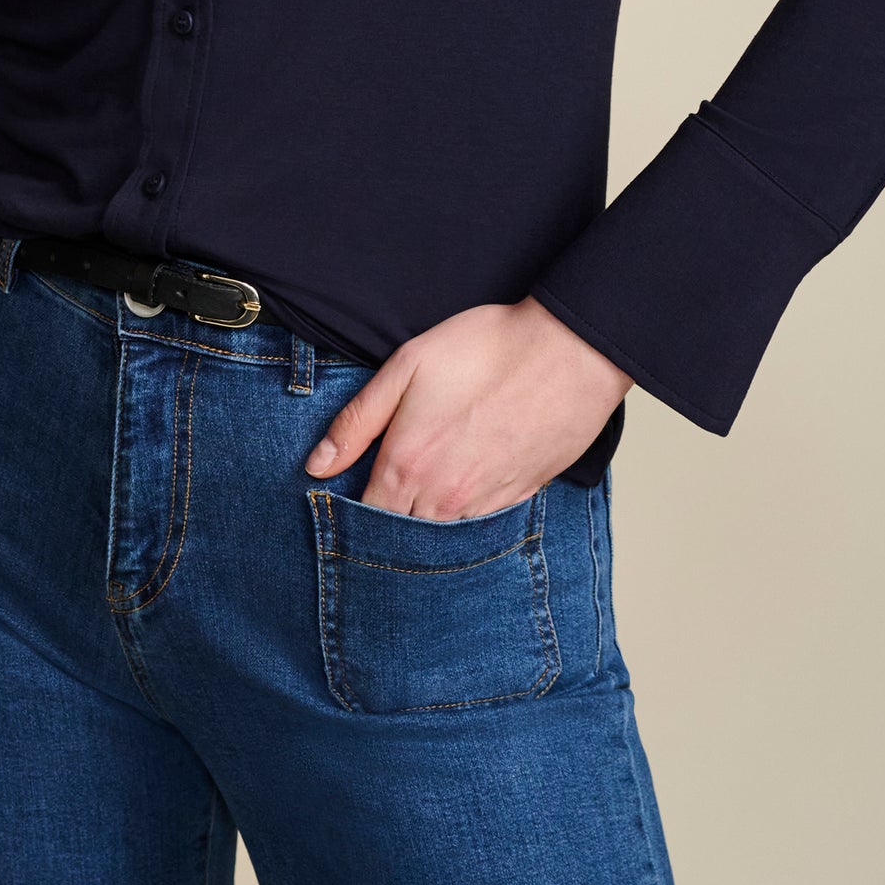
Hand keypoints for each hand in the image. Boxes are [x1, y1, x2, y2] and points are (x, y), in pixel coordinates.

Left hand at [303, 297, 631, 518]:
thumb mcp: (407, 366)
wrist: (568, 352)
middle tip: (379, 506)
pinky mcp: (519, 498)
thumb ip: (357, 420)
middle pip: (401, 536)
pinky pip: (480, 525)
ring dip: (425, 525)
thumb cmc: (485, 349)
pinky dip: (465, 517)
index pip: (364, 517)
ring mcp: (485, 503)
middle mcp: (444, 497)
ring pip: (441, 536)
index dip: (349, 515)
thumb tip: (316, 466)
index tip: (342, 503)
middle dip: (385, 527)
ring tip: (421, 497)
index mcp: (408, 464)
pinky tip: (463, 491)